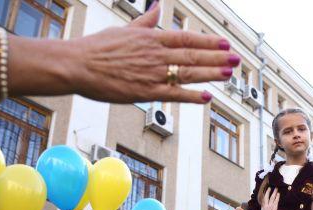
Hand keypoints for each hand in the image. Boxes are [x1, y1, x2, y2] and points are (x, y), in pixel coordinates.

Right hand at [68, 3, 239, 103]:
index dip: (208, 41)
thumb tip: (157, 6)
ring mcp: (152, 74)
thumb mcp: (124, 29)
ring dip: (211, 74)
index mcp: (151, 38)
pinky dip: (192, 96)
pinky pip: (174, 94)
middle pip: (193, 56)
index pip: (186, 39)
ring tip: (229, 74)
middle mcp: (155, 55)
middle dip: (217, 57)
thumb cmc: (97, 48)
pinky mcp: (145, 92)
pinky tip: (207, 97)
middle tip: (236, 59)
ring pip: (188, 74)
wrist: (77, 65)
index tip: (224, 43)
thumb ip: (145, 21)